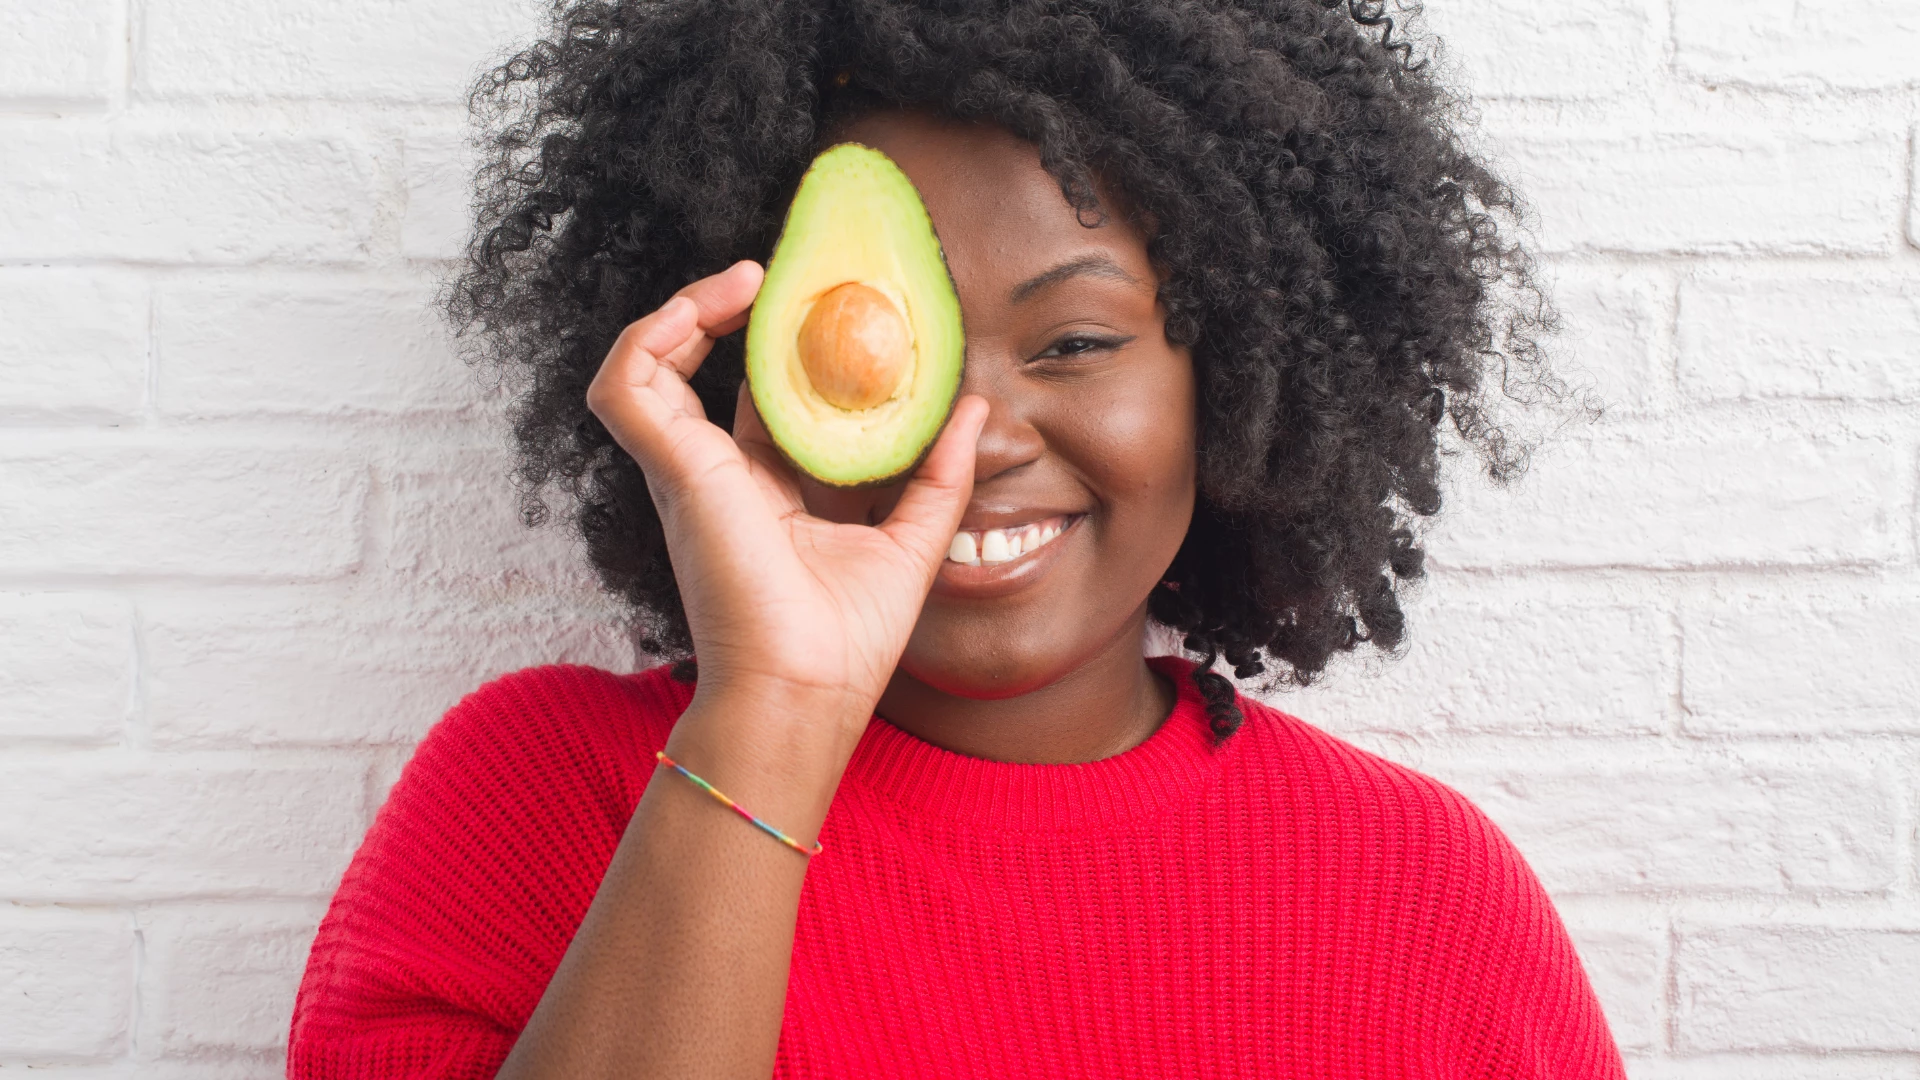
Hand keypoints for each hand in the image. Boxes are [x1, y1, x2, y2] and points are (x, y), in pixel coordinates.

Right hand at [586, 261, 987, 755]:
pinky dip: (645, 337)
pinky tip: (705, 308)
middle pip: (697, 371)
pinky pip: (625, 385)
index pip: (756, 401)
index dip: (780, 349)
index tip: (824, 312)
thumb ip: (942, 475)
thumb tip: (975, 407)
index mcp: (763, 494)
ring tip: (746, 282)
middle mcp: (717, 477)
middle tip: (778, 282)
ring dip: (684, 310)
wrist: (804, 693)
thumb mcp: (913, 542)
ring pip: (647, 366)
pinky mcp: (674, 471)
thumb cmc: (845, 644)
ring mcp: (687, 472)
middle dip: (725, 313)